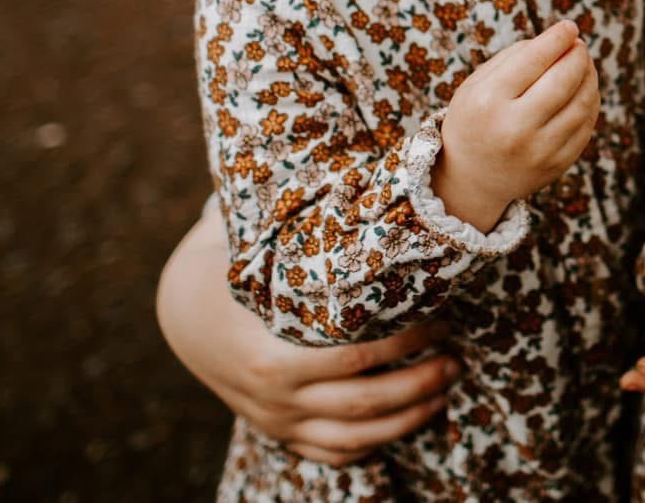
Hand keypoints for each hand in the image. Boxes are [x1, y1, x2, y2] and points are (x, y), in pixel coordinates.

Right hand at [157, 208, 457, 463]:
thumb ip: (312, 241)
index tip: (443, 320)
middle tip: (458, 358)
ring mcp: (278, 421)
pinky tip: (406, 421)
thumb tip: (378, 191)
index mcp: (274, 355)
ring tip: (446, 388)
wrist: (187, 314)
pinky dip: (372, 444)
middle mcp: (277, 397)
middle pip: (365, 402)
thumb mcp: (266, 257)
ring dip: (409, 417)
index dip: (407, 343)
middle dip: (421, 383)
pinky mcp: (280, 434)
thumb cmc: (243, 273)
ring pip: (356, 436)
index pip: (357, 356)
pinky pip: (333, 453)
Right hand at [435, 22, 599, 229]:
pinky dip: (590, 103)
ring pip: (582, 104)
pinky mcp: (556, 165)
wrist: (471, 179)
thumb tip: (562, 39)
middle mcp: (513, 129)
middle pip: (563, 81)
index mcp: (488, 102)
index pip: (533, 60)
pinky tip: (585, 90)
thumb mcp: (477, 84)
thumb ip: (515, 57)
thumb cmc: (476, 119)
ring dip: (589, 77)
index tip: (569, 26)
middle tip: (579, 45)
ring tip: (584, 64)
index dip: (557, 39)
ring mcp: (538, 151)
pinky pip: (586, 126)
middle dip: (578, 56)